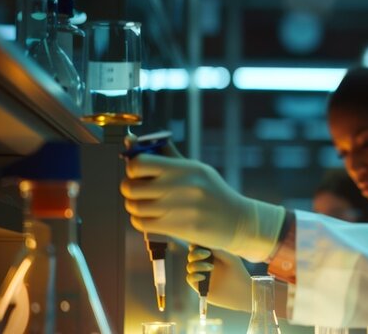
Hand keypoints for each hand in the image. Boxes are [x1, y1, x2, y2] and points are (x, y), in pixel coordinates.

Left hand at [121, 154, 285, 260]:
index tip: (139, 173)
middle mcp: (182, 186)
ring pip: (134, 207)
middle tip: (138, 192)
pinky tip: (152, 218)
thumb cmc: (214, 194)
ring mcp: (180, 208)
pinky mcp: (179, 227)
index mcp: (185, 168)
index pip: (139, 163)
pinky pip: (142, 224)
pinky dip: (140, 221)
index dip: (132, 169)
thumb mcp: (196, 169)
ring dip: (135, 207)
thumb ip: (166, 155)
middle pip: (131, 186)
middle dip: (129, 190)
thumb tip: (133, 140)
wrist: (238, 221)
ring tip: (146, 206)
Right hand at [187, 246, 251, 311]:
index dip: (197, 245)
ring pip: (190, 266)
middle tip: (207, 254)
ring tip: (211, 267)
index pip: (198, 247)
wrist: (241, 291)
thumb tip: (204, 243)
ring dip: (197, 265)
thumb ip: (218, 250)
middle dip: (196, 253)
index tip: (203, 245)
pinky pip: (190, 278)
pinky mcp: (199, 286)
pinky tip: (203, 276)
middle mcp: (204, 265)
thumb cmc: (238, 273)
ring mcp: (201, 275)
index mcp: (211, 256)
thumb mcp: (230, 259)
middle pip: (192, 256)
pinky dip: (194, 275)